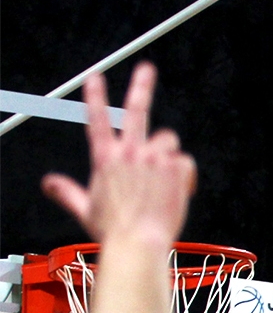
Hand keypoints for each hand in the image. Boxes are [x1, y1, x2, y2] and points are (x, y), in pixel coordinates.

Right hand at [41, 65, 193, 249]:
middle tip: (146, 68)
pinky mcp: (174, 168)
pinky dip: (185, 174)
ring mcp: (153, 158)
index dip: (95, 97)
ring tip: (165, 178)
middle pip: (136, 111)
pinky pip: (185, 161)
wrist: (137, 243)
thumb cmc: (112, 230)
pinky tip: (180, 192)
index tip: (95, 77)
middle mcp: (129, 152)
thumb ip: (67, 192)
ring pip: (168, 139)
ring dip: (168, 153)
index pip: (96, 119)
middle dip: (141, 86)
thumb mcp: (84, 209)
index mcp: (104, 159)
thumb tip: (47, 183)